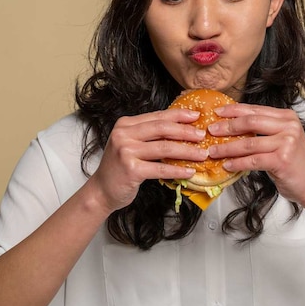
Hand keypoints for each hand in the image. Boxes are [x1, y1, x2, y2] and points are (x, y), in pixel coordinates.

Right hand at [87, 109, 206, 212]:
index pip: (157, 116)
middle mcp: (124, 134)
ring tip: (202, 154)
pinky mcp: (131, 169)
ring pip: (164, 147)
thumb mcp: (131, 144)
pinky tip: (189, 172)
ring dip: (187, 151)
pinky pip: (160, 168)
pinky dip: (177, 170)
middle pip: (162, 128)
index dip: (179, 115)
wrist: (101, 190)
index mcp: (125, 124)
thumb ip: (149, 135)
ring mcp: (126, 151)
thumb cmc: (120, 167)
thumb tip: (181, 128)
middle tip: (202, 135)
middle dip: (186, 131)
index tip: (196, 116)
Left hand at [206, 103, 304, 205]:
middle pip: (250, 122)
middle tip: (211, 131)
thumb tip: (232, 124)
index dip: (234, 110)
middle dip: (227, 126)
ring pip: (249, 143)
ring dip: (227, 147)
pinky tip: (226, 165)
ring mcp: (287, 143)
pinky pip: (252, 160)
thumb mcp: (281, 138)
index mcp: (287, 117)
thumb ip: (263, 129)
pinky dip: (237, 163)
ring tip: (213, 151)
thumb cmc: (293, 162)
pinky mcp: (282, 160)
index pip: (255, 110)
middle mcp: (289, 126)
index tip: (217, 113)